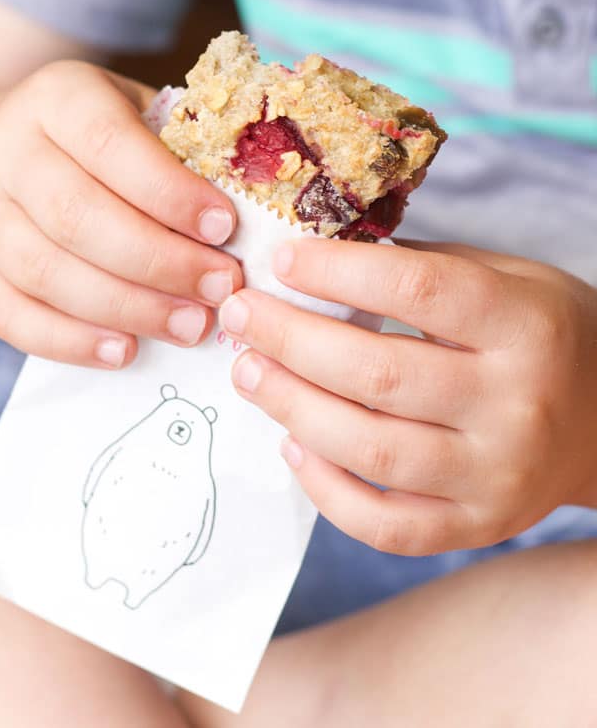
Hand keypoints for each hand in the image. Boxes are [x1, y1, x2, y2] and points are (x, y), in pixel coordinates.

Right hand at [0, 60, 241, 367]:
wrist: (3, 155)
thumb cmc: (99, 141)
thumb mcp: (138, 115)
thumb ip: (183, 149)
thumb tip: (260, 204)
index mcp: (57, 98)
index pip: (111, 143)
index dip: (169, 191)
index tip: (225, 228)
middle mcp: (6, 150)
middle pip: (78, 216)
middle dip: (159, 262)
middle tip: (221, 289)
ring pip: (45, 272)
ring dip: (126, 308)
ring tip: (191, 326)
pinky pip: (10, 316)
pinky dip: (70, 341)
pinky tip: (125, 351)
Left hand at [218, 239, 596, 555]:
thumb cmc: (542, 334)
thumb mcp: (507, 278)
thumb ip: (424, 268)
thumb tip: (320, 256)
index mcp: (523, 326)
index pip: (418, 290)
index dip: (339, 272)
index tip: (282, 258)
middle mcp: (514, 404)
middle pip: (380, 374)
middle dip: (292, 340)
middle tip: (241, 314)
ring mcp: (496, 476)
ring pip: (373, 451)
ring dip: (294, 408)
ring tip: (248, 373)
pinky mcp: (477, 526)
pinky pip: (387, 525)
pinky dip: (327, 492)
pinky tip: (292, 446)